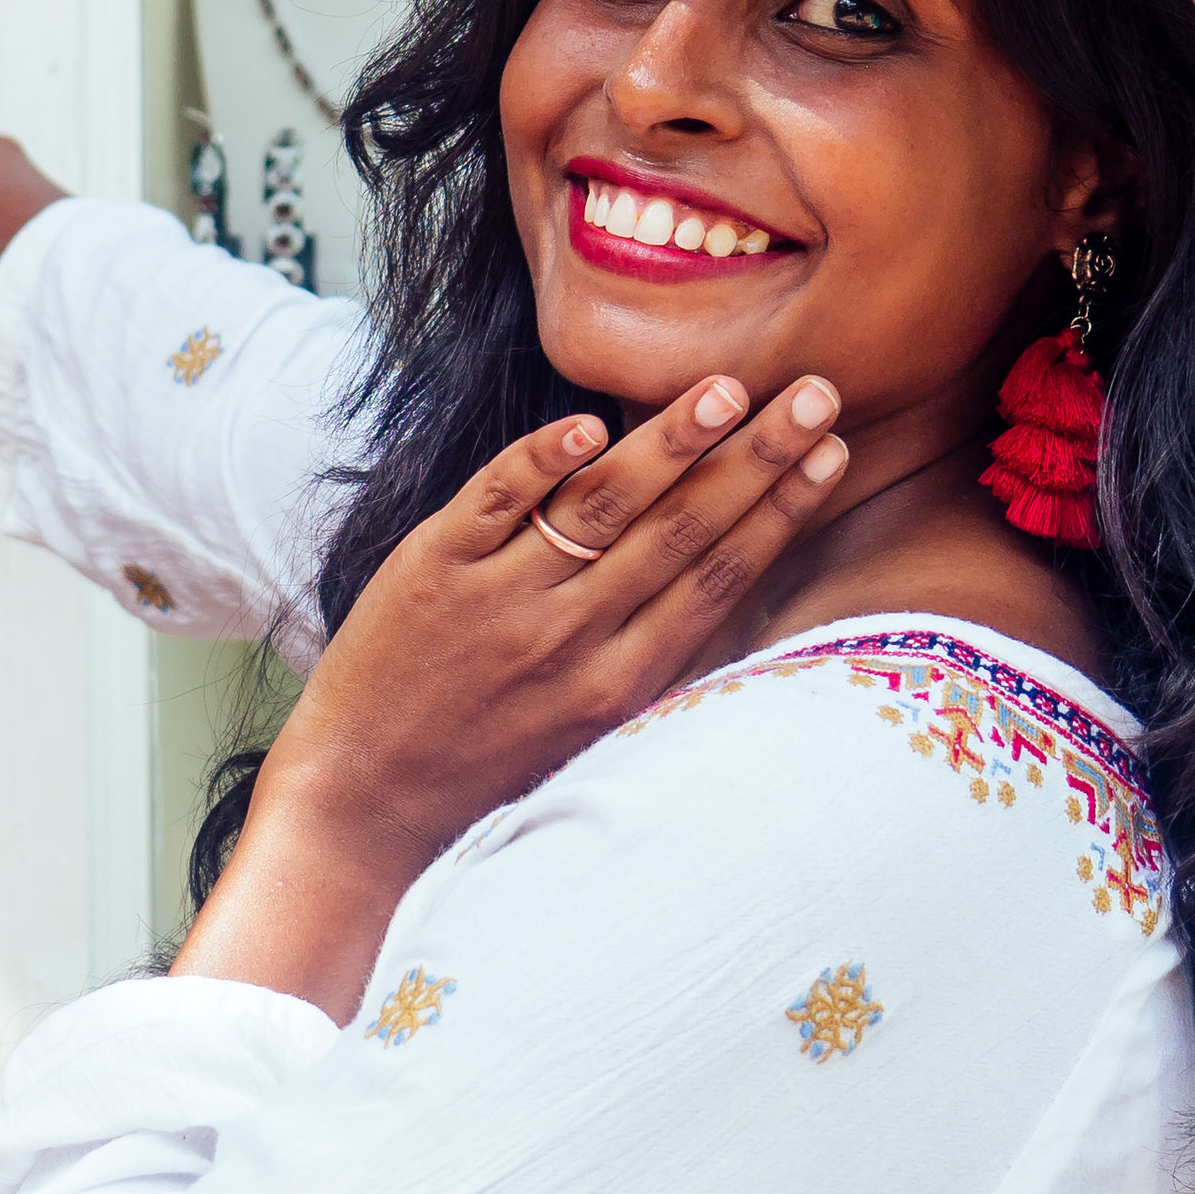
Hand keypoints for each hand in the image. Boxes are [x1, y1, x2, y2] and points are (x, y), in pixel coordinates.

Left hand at [171, 373, 849, 1017]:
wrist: (361, 805)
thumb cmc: (482, 767)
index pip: (720, 577)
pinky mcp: (431, 569)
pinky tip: (590, 424)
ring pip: (601, 508)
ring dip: (669, 444)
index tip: (833, 452)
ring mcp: (500, 600)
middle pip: (681, 530)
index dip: (780, 510)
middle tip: (815, 392)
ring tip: (726, 388)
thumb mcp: (586, 731)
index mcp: (620, 683)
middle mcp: (570, 639)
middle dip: (756, 458)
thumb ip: (647, 658)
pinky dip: (542, 461)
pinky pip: (495, 500)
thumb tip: (724, 579)